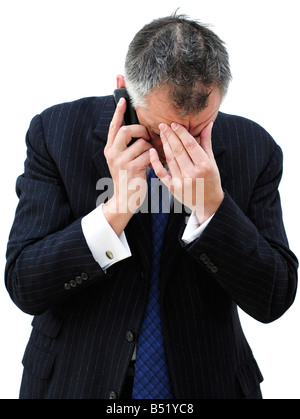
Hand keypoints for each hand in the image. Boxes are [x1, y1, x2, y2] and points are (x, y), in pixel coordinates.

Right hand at [103, 98, 151, 234]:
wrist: (124, 200)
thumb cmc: (128, 179)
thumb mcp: (121, 161)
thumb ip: (126, 147)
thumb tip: (139, 131)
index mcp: (109, 149)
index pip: (113, 126)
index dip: (118, 112)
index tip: (123, 100)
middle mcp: (112, 153)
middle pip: (126, 130)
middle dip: (140, 130)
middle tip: (147, 137)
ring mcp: (120, 161)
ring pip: (141, 143)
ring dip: (151, 148)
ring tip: (152, 156)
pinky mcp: (131, 168)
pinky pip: (148, 155)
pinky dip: (154, 158)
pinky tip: (154, 163)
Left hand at [149, 121, 223, 223]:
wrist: (208, 203)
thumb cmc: (211, 179)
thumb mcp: (212, 161)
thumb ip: (207, 142)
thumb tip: (208, 123)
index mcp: (204, 166)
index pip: (190, 145)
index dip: (181, 133)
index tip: (174, 124)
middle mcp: (192, 174)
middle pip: (178, 150)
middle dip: (170, 136)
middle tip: (163, 125)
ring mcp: (181, 182)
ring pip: (170, 159)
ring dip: (164, 145)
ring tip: (161, 134)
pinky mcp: (173, 188)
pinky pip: (161, 173)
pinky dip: (155, 162)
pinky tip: (152, 151)